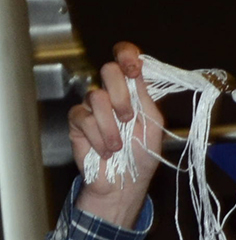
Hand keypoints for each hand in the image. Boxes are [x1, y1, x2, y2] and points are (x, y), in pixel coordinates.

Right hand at [68, 43, 165, 229]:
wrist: (124, 183)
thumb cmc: (141, 156)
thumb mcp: (153, 127)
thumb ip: (147, 98)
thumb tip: (140, 70)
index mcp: (133, 92)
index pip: (126, 60)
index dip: (127, 55)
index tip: (133, 68)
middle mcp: (112, 94)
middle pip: (109, 70)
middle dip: (121, 95)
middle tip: (128, 118)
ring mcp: (92, 106)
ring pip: (97, 97)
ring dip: (111, 126)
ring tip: (118, 146)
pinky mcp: (77, 120)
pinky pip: (84, 118)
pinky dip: (99, 138)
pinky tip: (105, 151)